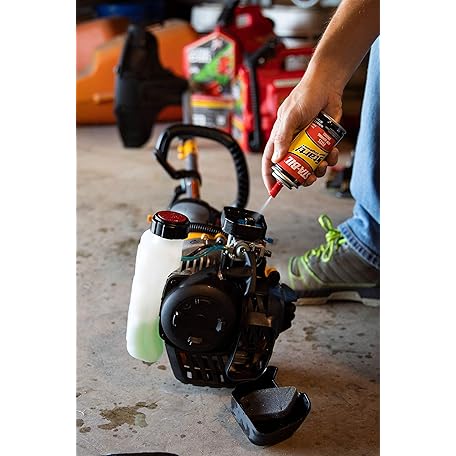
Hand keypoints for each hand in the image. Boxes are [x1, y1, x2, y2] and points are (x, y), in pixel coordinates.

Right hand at [261, 77, 342, 192]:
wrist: (327, 86)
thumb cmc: (304, 96)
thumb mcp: (290, 116)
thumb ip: (283, 137)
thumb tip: (277, 159)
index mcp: (281, 138)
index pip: (270, 161)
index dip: (270, 177)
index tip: (273, 190)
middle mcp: (294, 143)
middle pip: (292, 169)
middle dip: (300, 177)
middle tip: (307, 179)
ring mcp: (309, 144)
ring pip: (310, 166)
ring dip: (317, 170)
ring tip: (322, 164)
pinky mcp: (323, 142)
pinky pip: (325, 156)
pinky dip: (330, 159)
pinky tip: (331, 152)